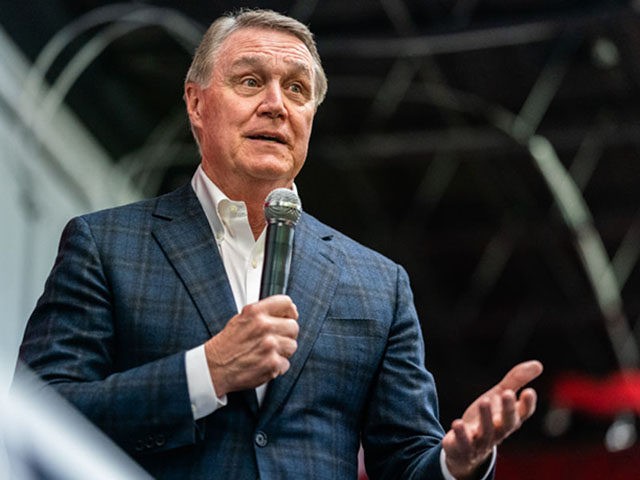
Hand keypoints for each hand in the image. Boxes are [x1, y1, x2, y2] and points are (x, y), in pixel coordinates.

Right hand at [204, 295, 298, 395]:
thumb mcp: (241, 318)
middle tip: (274, 340)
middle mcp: (264, 326)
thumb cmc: (227, 344)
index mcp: (255, 312)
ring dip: (282, 351)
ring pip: (292, 346)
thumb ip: (263, 312)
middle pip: (293, 326)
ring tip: (267, 353)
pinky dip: (277, 366)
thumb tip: (290, 309)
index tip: (288, 317)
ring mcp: (270, 346)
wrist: (214, 368)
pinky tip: (263, 364)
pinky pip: (286, 363)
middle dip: (286, 334)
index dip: (289, 311)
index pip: (286, 303)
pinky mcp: (272, 364)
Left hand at [442, 360, 542, 478]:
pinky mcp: (463, 447)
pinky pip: (464, 444)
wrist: (466, 448)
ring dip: (486, 418)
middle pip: (507, 423)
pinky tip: (457, 423)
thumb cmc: (488, 417)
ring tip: (484, 401)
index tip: (529, 391)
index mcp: (509, 420)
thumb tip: (538, 364)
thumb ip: (516, 380)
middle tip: (508, 393)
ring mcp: (481, 441)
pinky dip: (461, 435)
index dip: (527, 404)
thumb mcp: (499, 396)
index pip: (522, 414)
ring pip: (486, 432)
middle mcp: (498, 432)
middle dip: (509, 409)